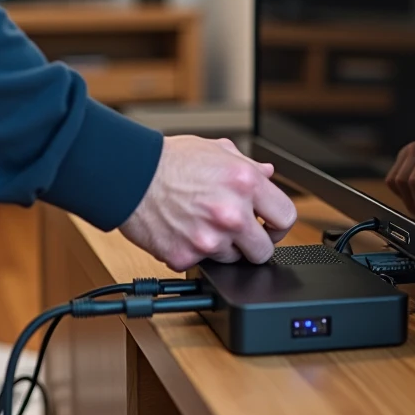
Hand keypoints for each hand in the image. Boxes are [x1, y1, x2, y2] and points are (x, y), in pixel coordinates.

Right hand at [120, 136, 297, 270]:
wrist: (129, 176)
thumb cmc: (169, 161)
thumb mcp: (216, 150)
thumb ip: (248, 166)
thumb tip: (268, 174)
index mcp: (246, 183)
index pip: (286, 218)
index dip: (278, 224)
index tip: (269, 226)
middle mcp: (232, 213)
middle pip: (264, 250)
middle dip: (254, 244)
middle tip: (238, 234)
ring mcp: (210, 239)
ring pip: (233, 261)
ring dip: (223, 249)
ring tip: (202, 225)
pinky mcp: (187, 257)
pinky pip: (202, 264)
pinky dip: (194, 252)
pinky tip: (183, 232)